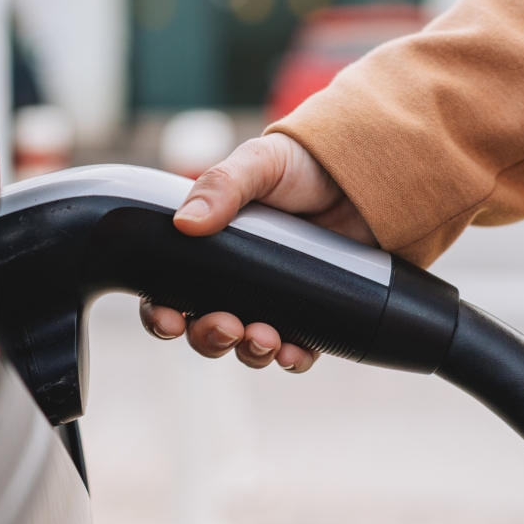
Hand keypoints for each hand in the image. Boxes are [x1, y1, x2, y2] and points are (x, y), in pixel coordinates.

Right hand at [139, 133, 373, 373]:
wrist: (362, 176)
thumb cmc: (300, 165)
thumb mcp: (258, 164)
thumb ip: (221, 185)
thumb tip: (185, 224)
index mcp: (207, 250)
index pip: (167, 293)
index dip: (161, 315)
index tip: (170, 321)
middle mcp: (232, 282)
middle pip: (203, 329)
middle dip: (209, 338)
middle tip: (226, 327)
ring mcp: (271, 302)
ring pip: (246, 347)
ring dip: (249, 352)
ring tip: (265, 338)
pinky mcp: (310, 315)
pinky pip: (295, 351)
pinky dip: (290, 359)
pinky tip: (293, 353)